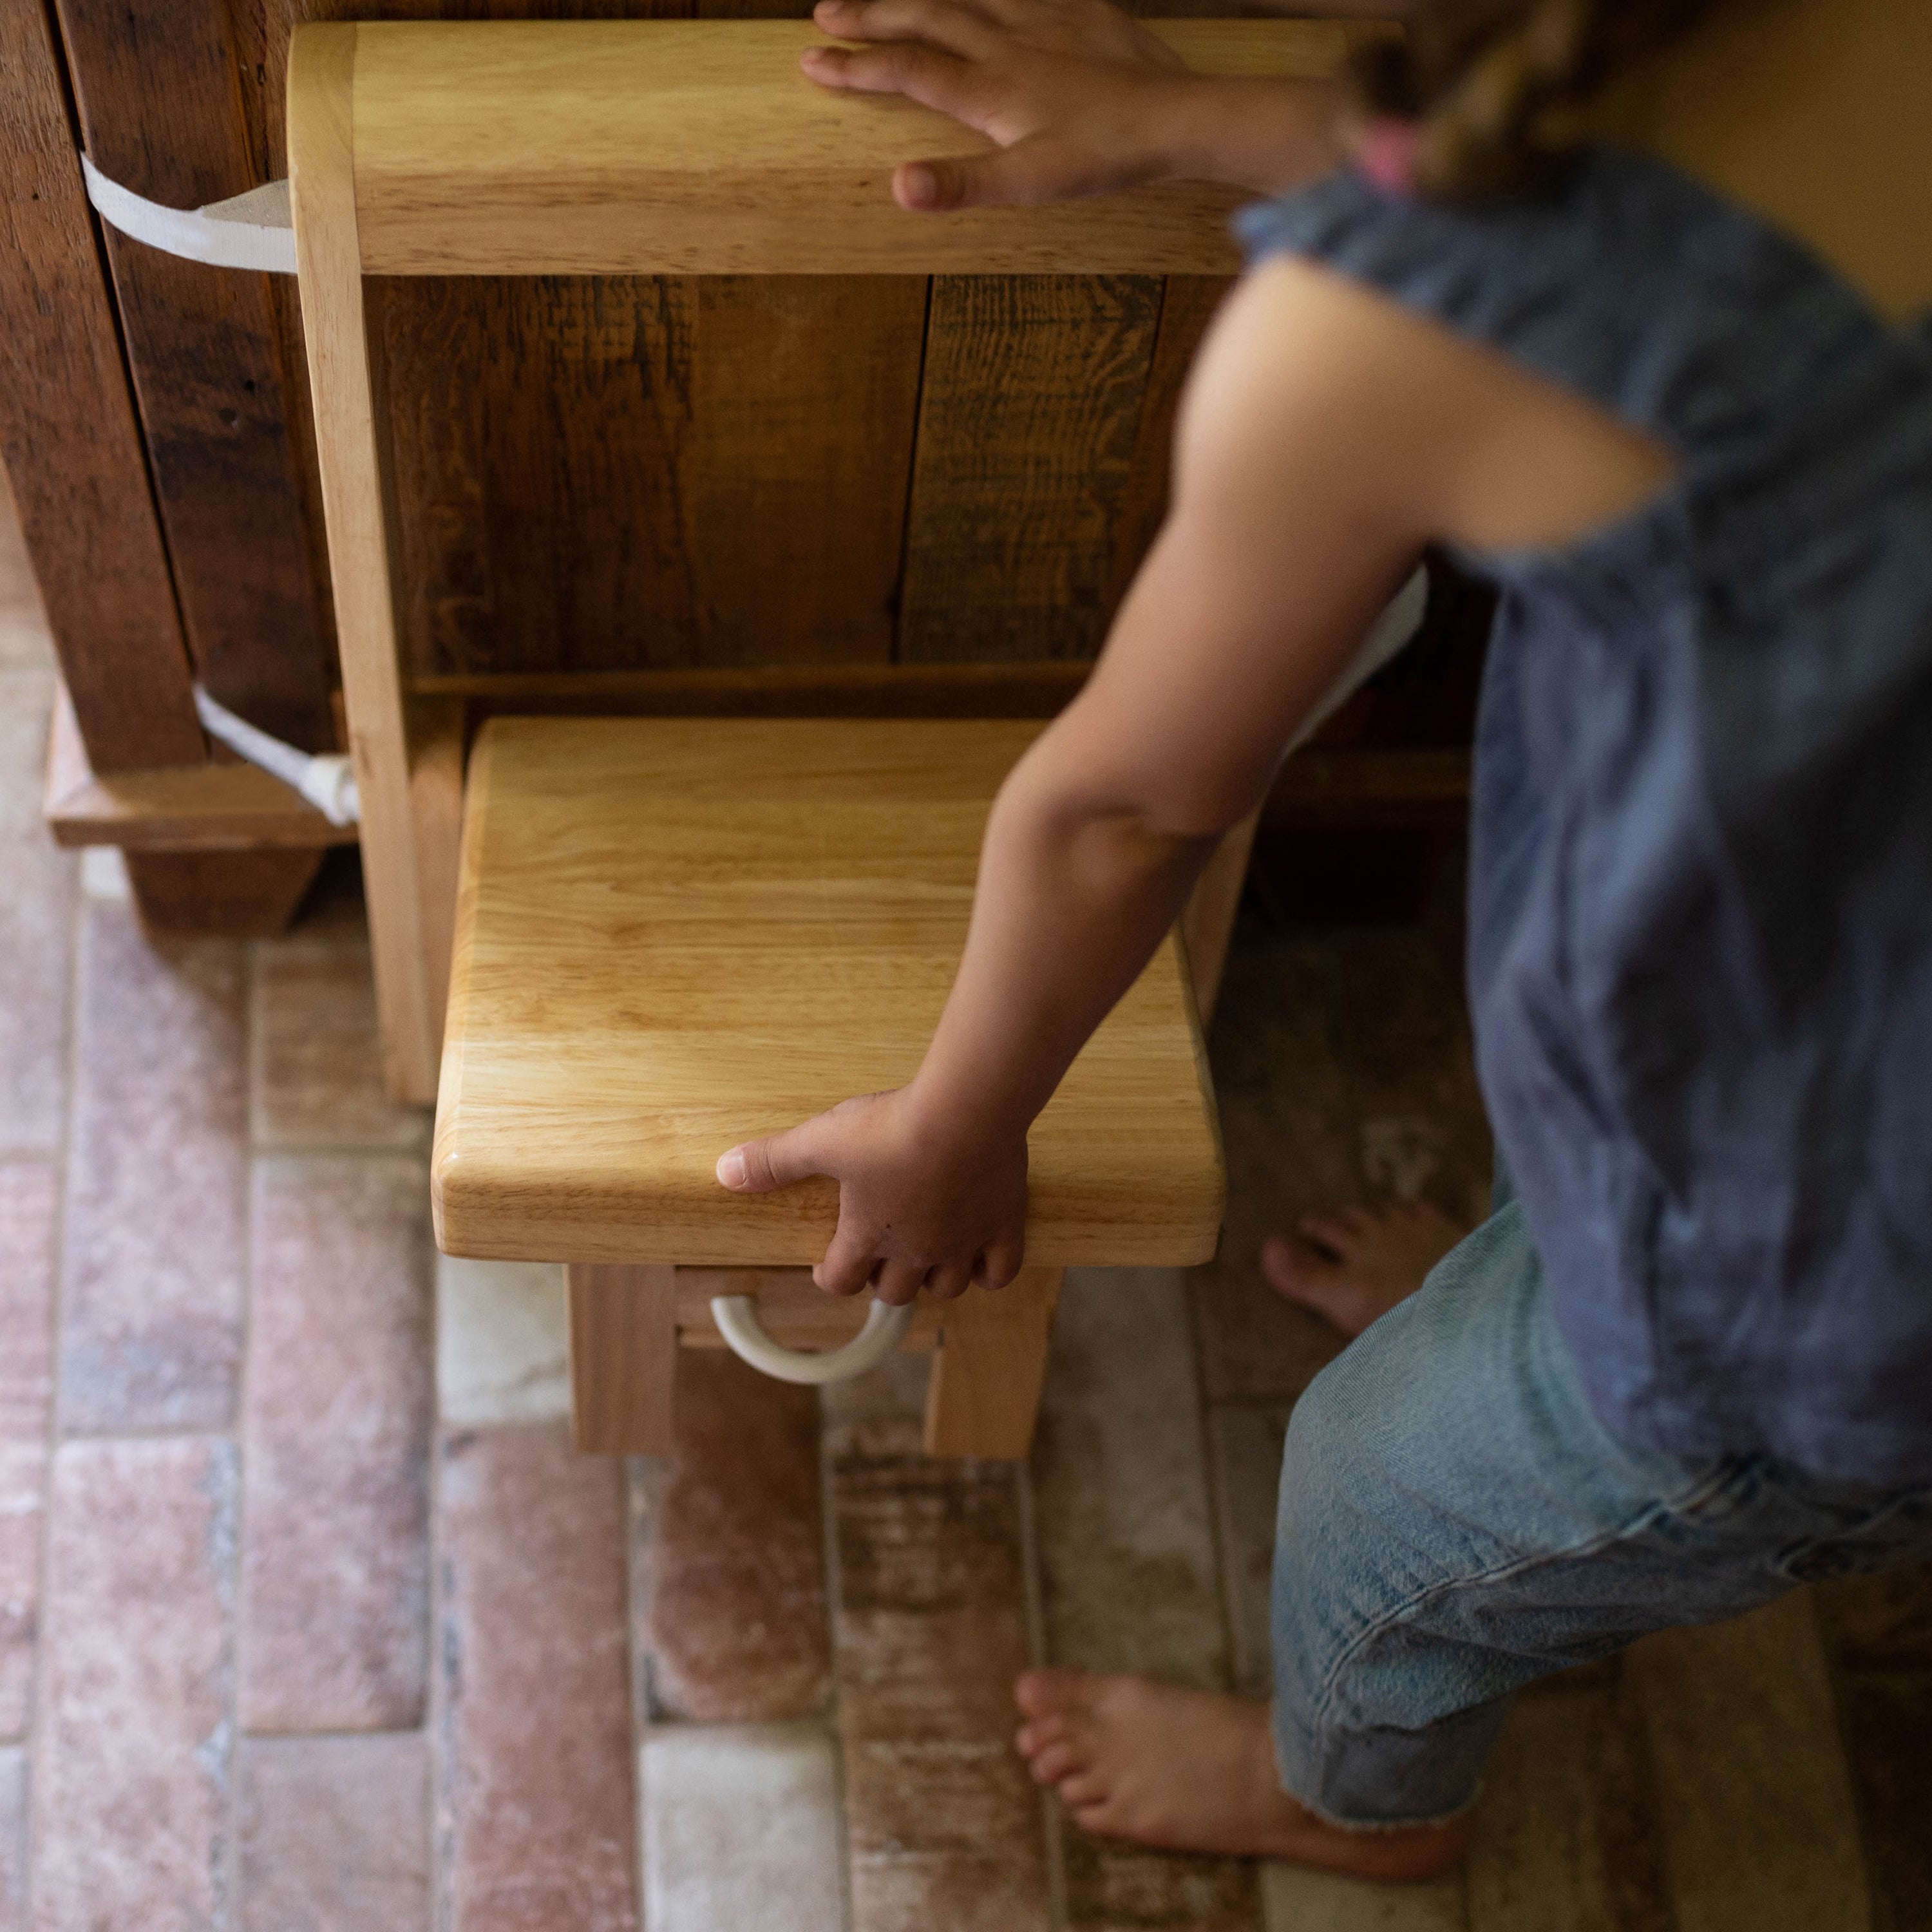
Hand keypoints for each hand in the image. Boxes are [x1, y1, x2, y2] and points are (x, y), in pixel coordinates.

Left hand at [715, 1088, 1028, 1303]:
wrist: (965, 1110)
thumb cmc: (891, 1127)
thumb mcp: (821, 1139)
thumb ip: (773, 1160)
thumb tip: (723, 1172)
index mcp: (868, 1234)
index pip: (842, 1280)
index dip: (830, 1274)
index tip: (827, 1262)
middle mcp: (916, 1250)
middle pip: (895, 1292)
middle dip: (882, 1278)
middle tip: (878, 1251)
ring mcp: (963, 1241)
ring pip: (948, 1287)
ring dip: (934, 1278)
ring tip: (926, 1253)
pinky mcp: (1003, 1224)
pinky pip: (999, 1271)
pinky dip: (988, 1271)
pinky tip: (978, 1257)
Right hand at [801, 0, 1193, 210]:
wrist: (1177, 116)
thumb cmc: (1105, 155)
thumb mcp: (1030, 183)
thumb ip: (961, 184)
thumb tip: (898, 186)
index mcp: (987, 89)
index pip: (905, 70)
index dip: (854, 66)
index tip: (810, 61)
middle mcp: (1005, 43)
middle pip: (924, 19)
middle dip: (870, 17)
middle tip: (825, 13)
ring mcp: (1042, 18)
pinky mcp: (1079, 8)